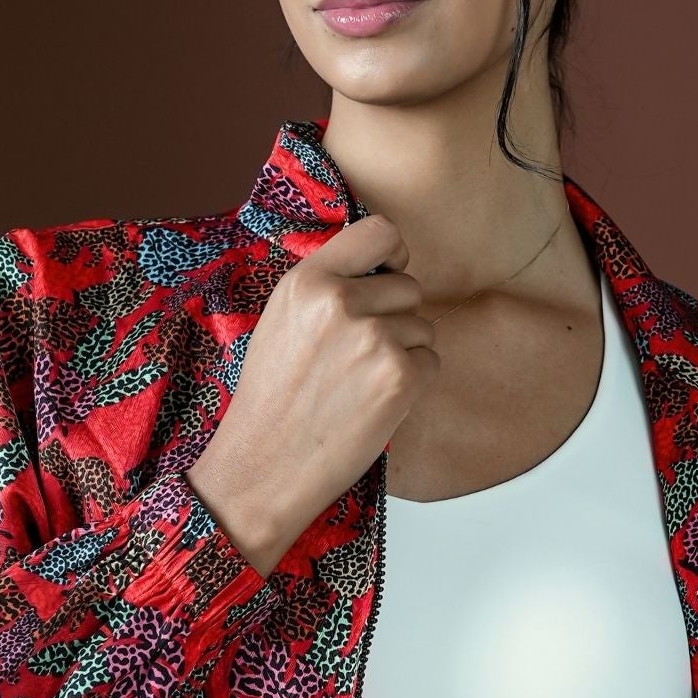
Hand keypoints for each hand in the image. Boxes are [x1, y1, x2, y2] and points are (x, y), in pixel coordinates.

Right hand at [186, 212, 437, 576]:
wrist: (265, 466)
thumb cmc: (273, 399)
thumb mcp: (282, 321)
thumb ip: (326, 286)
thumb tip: (379, 267)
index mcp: (307, 281)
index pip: (380, 231)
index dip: (394, 254)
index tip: (389, 275)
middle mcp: (341, 302)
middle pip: (409, 287)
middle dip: (396, 317)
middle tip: (360, 356)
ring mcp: (373, 339)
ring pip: (423, 327)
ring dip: (404, 354)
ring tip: (360, 384)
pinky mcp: (398, 378)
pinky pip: (432, 362)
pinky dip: (413, 384)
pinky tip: (375, 403)